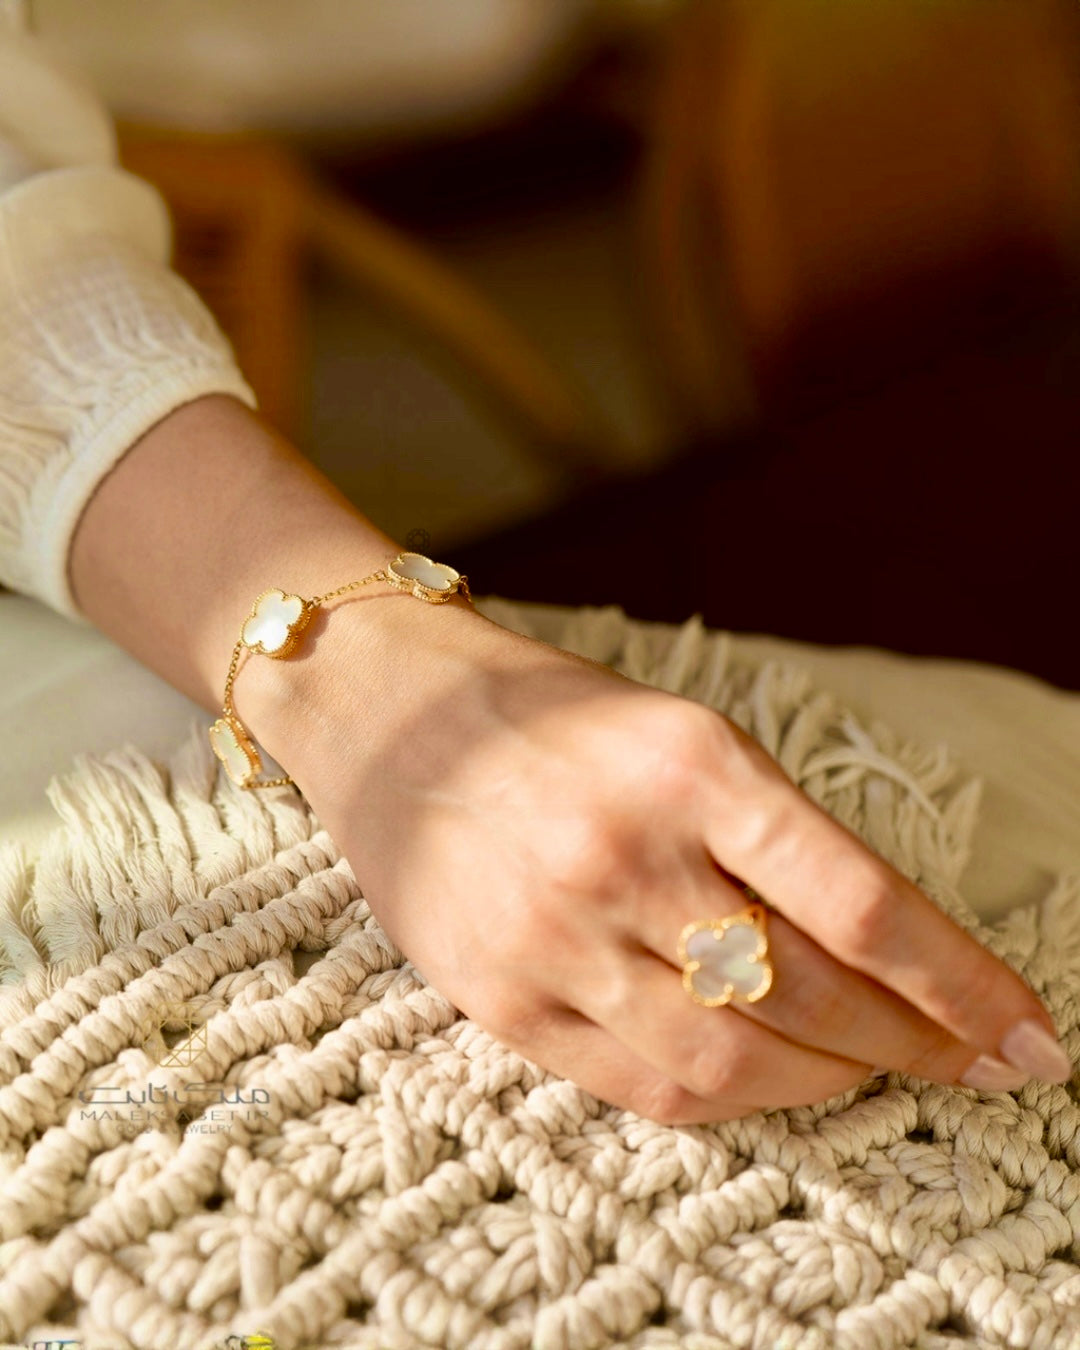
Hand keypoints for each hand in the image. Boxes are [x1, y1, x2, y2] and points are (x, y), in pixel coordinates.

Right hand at [250, 596, 1065, 1124]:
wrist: (387, 714)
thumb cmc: (549, 715)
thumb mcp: (678, 733)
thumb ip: (770, 836)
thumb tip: (884, 953)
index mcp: (688, 762)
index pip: (859, 901)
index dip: (961, 984)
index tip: (1028, 1036)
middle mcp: (623, 851)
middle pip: (812, 996)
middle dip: (914, 1045)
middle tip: (963, 1060)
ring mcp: (554, 934)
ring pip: (734, 1062)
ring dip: (829, 1083)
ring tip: (866, 1072)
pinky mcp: (499, 996)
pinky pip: (644, 1089)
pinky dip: (730, 1099)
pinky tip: (765, 1080)